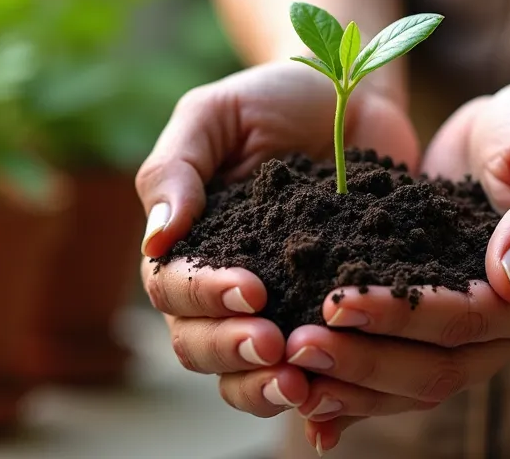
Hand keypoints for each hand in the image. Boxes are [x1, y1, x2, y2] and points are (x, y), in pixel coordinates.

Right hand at [136, 61, 421, 421]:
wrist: (353, 96)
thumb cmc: (273, 98)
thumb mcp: (216, 114)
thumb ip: (177, 167)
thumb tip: (156, 237)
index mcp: (187, 244)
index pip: (173, 288)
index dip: (205, 297)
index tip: (251, 290)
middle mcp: (223, 287)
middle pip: (199, 346)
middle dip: (232, 354)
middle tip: (278, 349)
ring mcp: (277, 309)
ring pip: (245, 375)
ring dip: (265, 389)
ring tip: (304, 385)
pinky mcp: (329, 320)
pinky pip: (315, 375)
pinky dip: (319, 402)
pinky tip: (334, 414)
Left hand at [297, 82, 509, 451]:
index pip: (465, 322)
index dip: (401, 318)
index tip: (337, 304)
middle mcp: (507, 331)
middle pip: (432, 370)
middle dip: (361, 362)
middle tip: (295, 347)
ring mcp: (468, 335)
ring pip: (408, 384)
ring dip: (347, 383)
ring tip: (285, 370)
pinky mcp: (430, 323)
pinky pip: (392, 367)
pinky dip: (351, 388)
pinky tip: (300, 398)